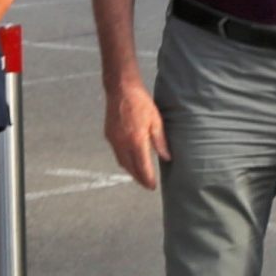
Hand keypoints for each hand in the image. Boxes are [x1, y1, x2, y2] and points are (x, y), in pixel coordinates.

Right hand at [104, 75, 171, 190]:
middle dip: (138, 178)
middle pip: (130, 168)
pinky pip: (116, 153)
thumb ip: (160, 141)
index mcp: (136, 140)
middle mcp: (123, 143)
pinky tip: (130, 158)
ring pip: (121, 162)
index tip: (152, 187)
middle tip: (146, 184)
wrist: (121, 89)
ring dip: (130, 170)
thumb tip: (166, 157)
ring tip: (139, 174)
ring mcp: (113, 139)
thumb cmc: (141, 102)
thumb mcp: (156, 121)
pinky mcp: (108, 134)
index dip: (147, 179)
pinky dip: (124, 159)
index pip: (142, 167)